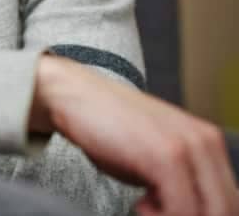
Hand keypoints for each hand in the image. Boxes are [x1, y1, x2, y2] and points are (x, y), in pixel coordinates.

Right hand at [31, 55, 237, 215]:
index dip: (205, 214)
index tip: (168, 210)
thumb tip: (194, 210)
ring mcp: (187, 148)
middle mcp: (206, 142)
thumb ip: (184, 178)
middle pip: (225, 209)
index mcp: (210, 142)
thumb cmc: (110, 127)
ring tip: (146, 208)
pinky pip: (181, 210)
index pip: (231, 200)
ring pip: (208, 213)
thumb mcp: (158, 153)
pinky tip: (139, 204)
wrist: (75, 96)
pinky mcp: (165, 157)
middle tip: (154, 210)